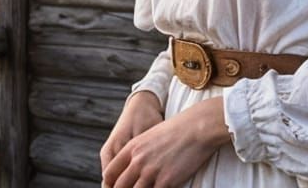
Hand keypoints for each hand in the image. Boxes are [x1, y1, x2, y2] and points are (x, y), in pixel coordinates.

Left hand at [102, 97, 231, 187]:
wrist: (197, 127)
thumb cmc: (178, 129)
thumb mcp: (150, 135)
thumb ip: (138, 151)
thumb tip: (133, 165)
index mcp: (132, 148)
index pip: (110, 173)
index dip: (110, 184)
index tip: (114, 187)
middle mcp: (137, 161)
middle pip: (119, 187)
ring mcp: (151, 172)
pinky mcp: (166, 181)